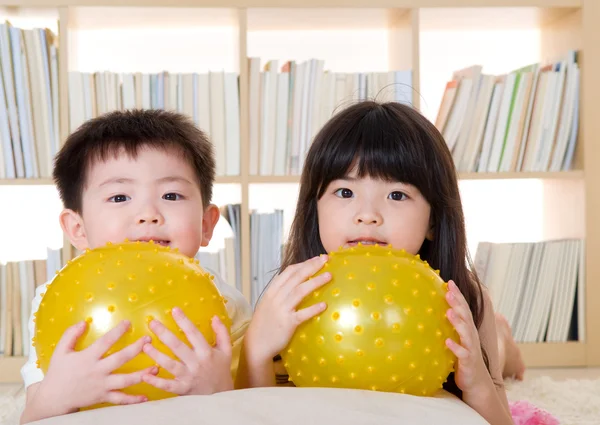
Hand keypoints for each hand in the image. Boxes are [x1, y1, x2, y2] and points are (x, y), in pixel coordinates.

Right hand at [36, 320, 156, 413]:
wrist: (53, 399)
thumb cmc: (58, 373)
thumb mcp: (61, 351)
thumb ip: (71, 335)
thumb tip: (84, 322)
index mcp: (88, 358)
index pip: (105, 341)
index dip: (118, 331)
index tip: (129, 322)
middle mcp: (97, 371)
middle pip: (120, 359)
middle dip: (136, 349)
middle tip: (149, 340)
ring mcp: (102, 385)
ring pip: (125, 380)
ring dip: (142, 374)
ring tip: (156, 367)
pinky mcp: (103, 397)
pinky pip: (120, 399)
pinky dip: (133, 399)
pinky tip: (145, 397)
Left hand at [142, 308, 232, 394]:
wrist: (221, 396)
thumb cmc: (221, 371)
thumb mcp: (226, 351)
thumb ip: (222, 333)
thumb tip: (214, 317)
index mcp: (207, 352)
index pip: (194, 333)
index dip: (184, 321)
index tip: (174, 310)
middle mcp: (196, 363)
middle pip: (178, 346)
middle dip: (164, 334)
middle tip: (152, 323)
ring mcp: (188, 377)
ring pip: (170, 365)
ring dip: (157, 355)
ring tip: (145, 345)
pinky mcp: (182, 389)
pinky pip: (168, 385)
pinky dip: (156, 381)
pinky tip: (145, 375)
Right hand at [244, 255, 330, 363]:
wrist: (256, 344)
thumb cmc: (264, 323)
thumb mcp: (268, 303)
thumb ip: (281, 292)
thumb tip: (298, 282)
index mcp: (272, 291)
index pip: (289, 272)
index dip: (304, 264)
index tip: (316, 259)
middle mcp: (276, 297)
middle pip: (296, 277)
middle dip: (312, 267)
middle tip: (325, 259)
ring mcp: (281, 310)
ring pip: (300, 291)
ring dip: (315, 282)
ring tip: (329, 275)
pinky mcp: (287, 323)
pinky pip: (302, 314)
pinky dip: (313, 308)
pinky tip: (324, 305)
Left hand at [445, 280, 491, 394]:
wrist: (476, 382)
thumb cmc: (463, 357)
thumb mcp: (457, 339)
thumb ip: (450, 326)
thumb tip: (435, 311)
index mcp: (467, 329)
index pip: (463, 308)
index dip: (458, 295)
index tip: (449, 282)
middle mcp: (471, 336)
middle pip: (466, 316)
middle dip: (458, 303)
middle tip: (448, 291)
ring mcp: (471, 348)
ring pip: (466, 333)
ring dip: (458, 322)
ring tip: (449, 312)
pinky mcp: (468, 361)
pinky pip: (462, 353)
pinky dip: (455, 347)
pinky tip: (447, 341)